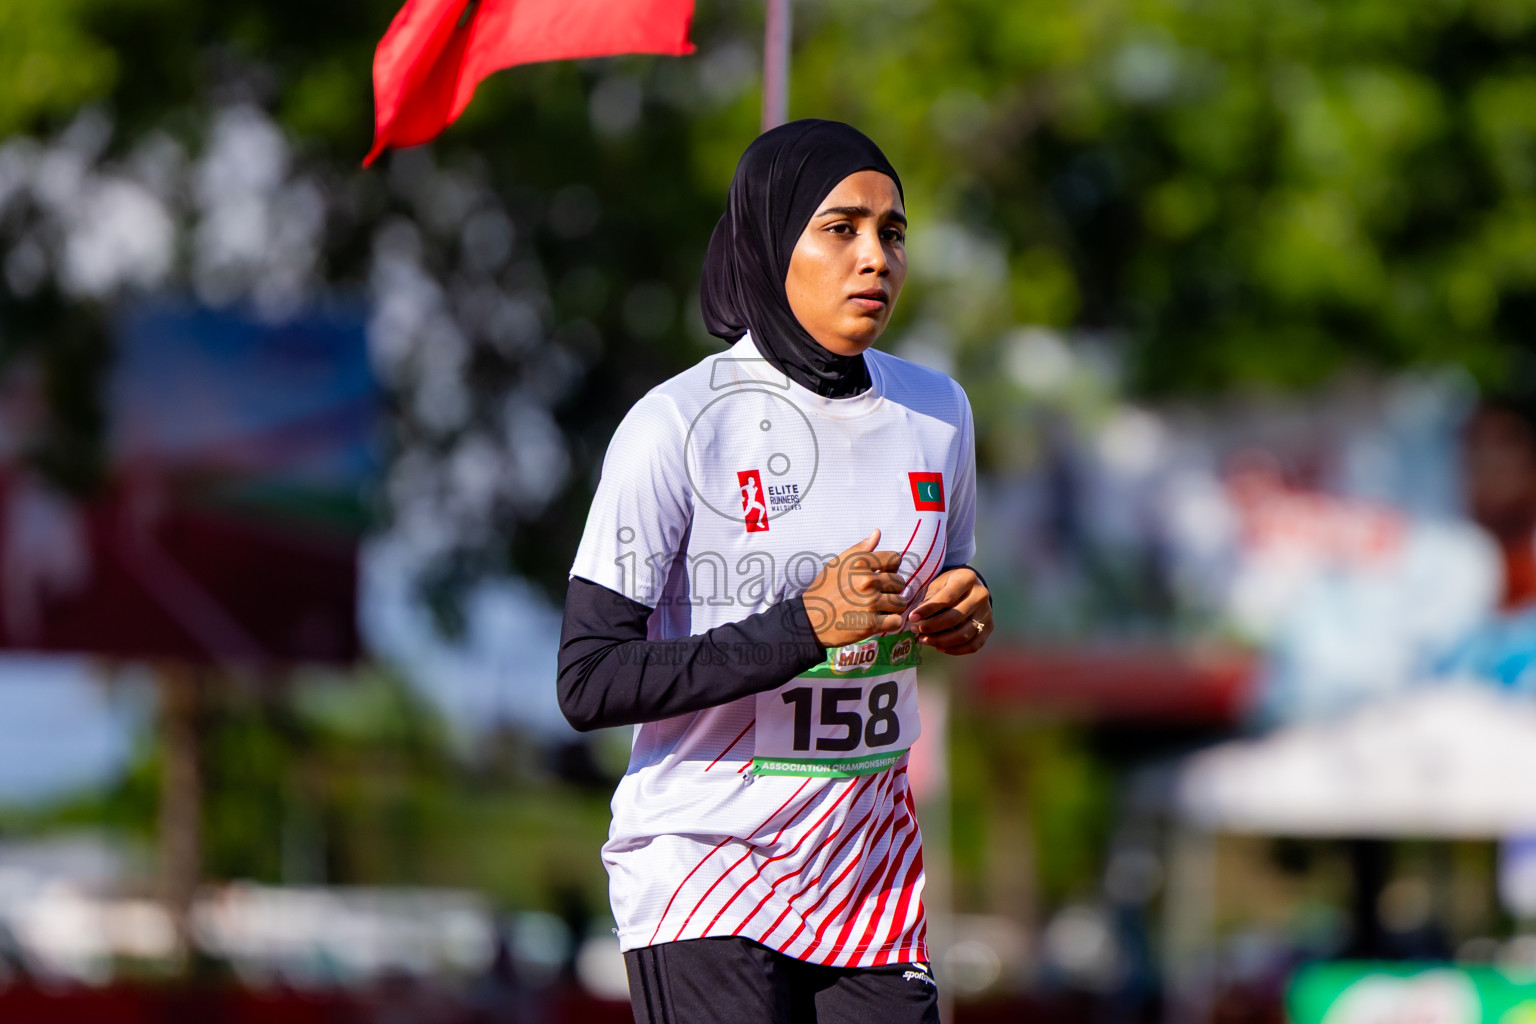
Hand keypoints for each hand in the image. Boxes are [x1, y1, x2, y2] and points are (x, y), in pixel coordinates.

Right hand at [801, 529, 908, 648]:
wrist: (809, 620)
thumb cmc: (824, 590)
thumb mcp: (837, 563)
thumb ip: (860, 548)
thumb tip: (877, 532)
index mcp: (860, 563)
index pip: (895, 559)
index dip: (890, 568)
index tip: (880, 576)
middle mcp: (866, 581)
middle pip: (900, 582)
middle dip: (891, 589)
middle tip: (876, 595)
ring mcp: (869, 603)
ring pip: (900, 602)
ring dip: (892, 607)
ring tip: (878, 609)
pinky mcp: (870, 625)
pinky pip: (897, 621)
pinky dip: (891, 623)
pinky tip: (880, 621)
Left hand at [906, 567, 991, 654]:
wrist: (970, 587)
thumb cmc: (949, 585)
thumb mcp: (938, 584)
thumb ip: (929, 600)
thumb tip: (916, 620)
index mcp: (967, 578)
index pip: (946, 598)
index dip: (927, 610)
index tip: (912, 618)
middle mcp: (981, 595)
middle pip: (955, 617)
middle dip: (932, 627)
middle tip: (915, 630)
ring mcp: (987, 612)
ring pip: (964, 634)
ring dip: (941, 641)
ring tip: (924, 640)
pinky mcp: (989, 627)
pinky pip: (973, 645)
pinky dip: (955, 650)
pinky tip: (939, 647)